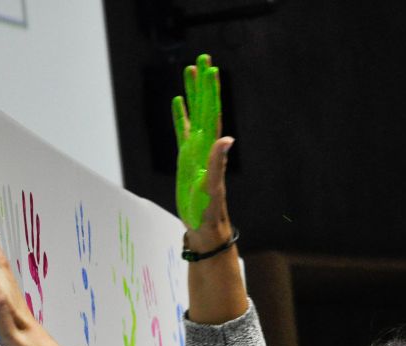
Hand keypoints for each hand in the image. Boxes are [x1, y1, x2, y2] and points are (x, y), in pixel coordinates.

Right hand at [172, 54, 234, 248]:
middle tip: (202, 58)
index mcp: (210, 149)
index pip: (212, 114)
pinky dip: (180, 116)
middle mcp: (204, 145)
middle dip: (203, 84)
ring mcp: (195, 151)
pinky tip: (178, 102)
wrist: (205, 228)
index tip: (211, 69)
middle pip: (204, 107)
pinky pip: (183, 132)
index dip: (211, 92)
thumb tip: (227, 139)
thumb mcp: (212, 188)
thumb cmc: (210, 213)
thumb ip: (217, 164)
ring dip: (192, 93)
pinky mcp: (186, 159)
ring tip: (190, 70)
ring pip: (194, 115)